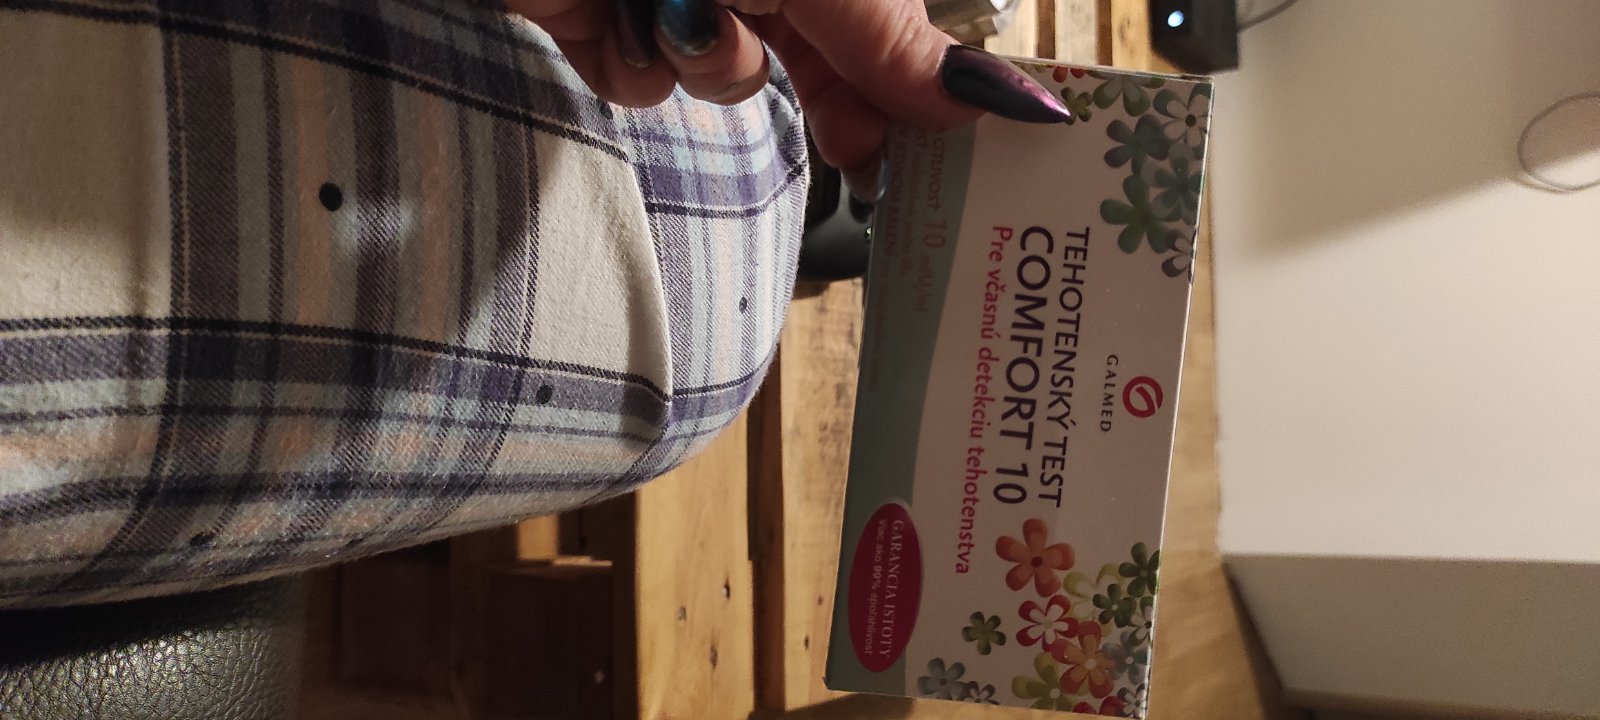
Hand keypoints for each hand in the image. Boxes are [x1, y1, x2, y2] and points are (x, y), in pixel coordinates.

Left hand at [505, 0, 1072, 197]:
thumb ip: (894, 41)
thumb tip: (1001, 97)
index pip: (883, 27)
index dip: (907, 90)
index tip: (935, 154)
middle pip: (819, 59)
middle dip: (827, 101)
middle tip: (858, 164)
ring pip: (730, 78)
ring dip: (714, 61)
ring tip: (681, 10)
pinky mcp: (607, 21)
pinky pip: (648, 83)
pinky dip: (639, 62)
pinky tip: (619, 21)